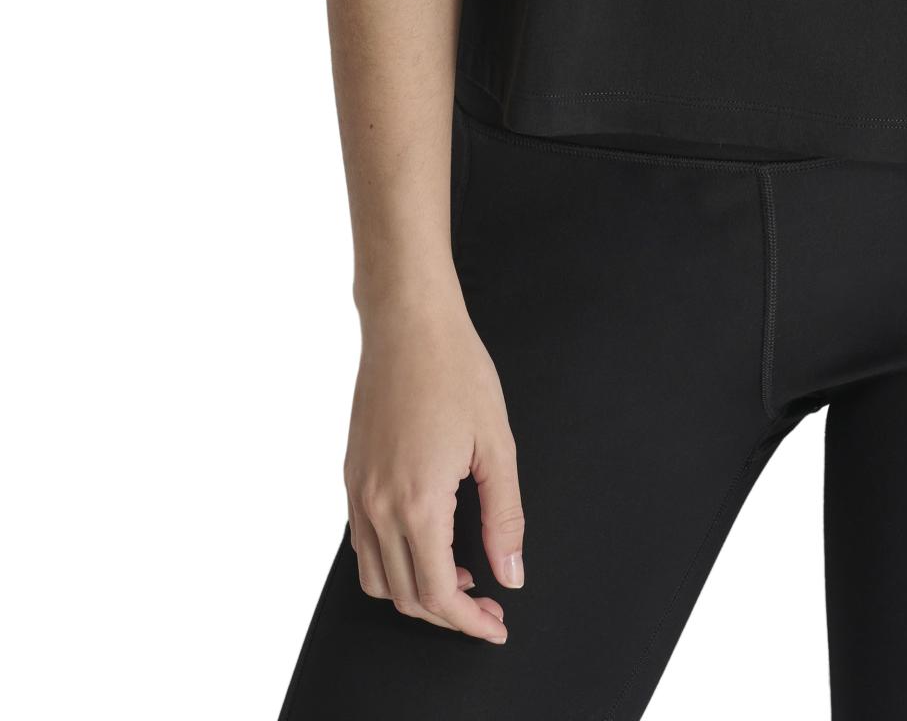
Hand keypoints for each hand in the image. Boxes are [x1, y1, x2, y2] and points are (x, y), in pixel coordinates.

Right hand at [344, 290, 524, 642]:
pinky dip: (394, 563)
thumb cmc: (457, 372)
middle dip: (449, 613)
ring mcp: (357, 494)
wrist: (408, 324)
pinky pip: (363, 545)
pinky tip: (431, 544)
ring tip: (462, 577)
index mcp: (418, 503)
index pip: (437, 593)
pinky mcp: (350, 477)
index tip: (497, 625)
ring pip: (377, 579)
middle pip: (405, 596)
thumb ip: (505, 516)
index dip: (469, 621)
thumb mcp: (497, 445)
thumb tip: (512, 573)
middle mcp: (377, 506)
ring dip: (417, 593)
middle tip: (490, 605)